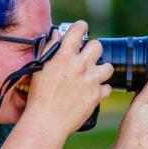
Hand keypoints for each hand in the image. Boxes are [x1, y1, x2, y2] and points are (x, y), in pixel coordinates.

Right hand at [24, 21, 113, 136]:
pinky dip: (101, 89)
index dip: (81, 26)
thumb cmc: (39, 97)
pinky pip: (108, 88)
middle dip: (93, 49)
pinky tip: (93, 92)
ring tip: (93, 74)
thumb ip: (50, 49)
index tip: (82, 28)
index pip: (78, 30)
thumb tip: (57, 34)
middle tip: (87, 57)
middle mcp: (79, 65)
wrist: (46, 121)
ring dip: (102, 69)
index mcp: (64, 56)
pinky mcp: (96, 95)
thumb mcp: (40, 69)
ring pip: (108, 66)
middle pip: (97, 46)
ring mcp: (90, 80)